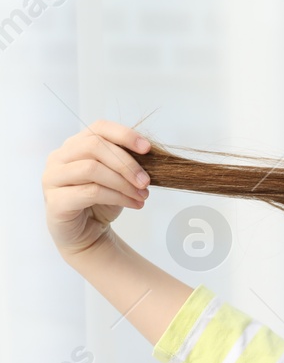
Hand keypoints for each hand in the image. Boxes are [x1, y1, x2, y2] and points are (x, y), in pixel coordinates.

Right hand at [42, 120, 151, 258]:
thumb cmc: (101, 202)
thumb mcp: (117, 178)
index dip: (124, 134)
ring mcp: (53, 178)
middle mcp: (59, 157)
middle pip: (95, 146)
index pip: (99, 128)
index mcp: (75, 146)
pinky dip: (117, 197)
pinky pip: (90, 192)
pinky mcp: (56, 201)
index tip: (147, 148)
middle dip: (127, 164)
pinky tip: (134, 204)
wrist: (87, 234)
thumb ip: (126, 164)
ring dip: (123, 183)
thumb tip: (151, 157)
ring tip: (143, 196)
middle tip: (147, 182)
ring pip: (91, 169)